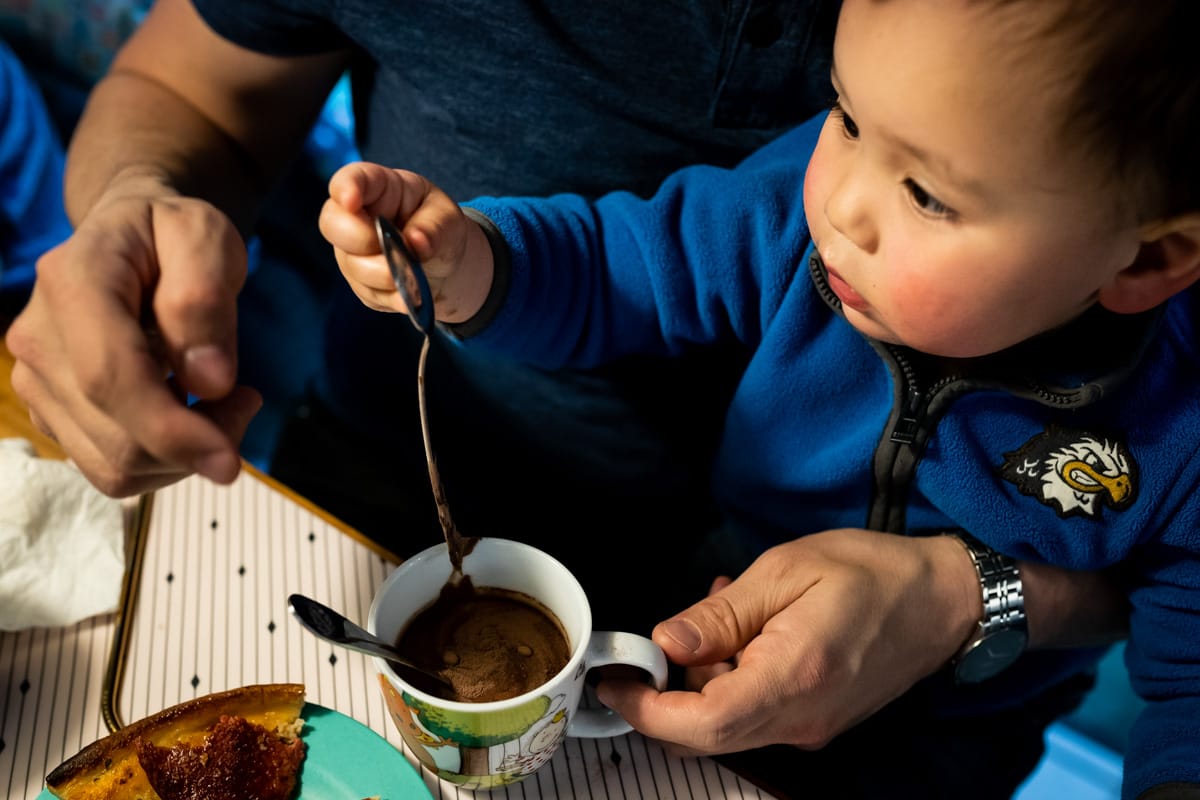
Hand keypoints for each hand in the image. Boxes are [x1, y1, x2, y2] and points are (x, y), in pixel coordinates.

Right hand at [5, 188, 260, 495]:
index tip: (230, 459)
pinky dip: (163, 459)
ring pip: (114, 465)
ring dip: (182, 456)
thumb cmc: (173, 233)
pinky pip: (111, 466)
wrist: (131, 234)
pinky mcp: (51, 411)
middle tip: (246, 400)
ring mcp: (36, 381)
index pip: (111, 379)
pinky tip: (191, 415)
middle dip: (195, 443)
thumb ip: (205, 300)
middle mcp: (38, 337)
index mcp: (73, 283)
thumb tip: (208, 383)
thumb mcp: (206, 239)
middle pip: (116, 437)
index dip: (171, 431)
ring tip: (223, 402)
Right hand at [320, 162, 492, 323]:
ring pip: (351, 265)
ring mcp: (352, 251)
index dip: (346, 187)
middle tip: (399, 250)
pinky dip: (393, 297)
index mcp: (379, 187)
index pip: (351, 179)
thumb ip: (434, 228)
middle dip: (362, 239)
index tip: (351, 199)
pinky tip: (412, 295)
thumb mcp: (448, 220)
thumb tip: (416, 243)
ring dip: (385, 275)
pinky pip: (368, 293)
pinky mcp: (359, 282)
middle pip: (333, 224)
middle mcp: (355, 217)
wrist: (442, 261)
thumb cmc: (440, 226)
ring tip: (416, 277)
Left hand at [596, 529, 979, 754]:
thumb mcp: (787, 571)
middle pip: (706, 734)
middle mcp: (800, 719)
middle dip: (668, 691)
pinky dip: (733, 676)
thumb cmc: (873, 573)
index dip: (647, 709)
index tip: (615, 681)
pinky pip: (755, 711)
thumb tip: (666, 642)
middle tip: (662, 636)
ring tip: (727, 605)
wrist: (946, 600)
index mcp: (791, 678)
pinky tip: (749, 626)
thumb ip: (722, 614)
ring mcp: (810, 726)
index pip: (701, 724)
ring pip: (727, 723)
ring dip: (705, 675)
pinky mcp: (816, 720)